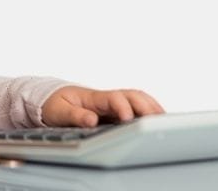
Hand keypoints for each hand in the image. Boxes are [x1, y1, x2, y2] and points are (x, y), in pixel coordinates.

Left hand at [41, 85, 163, 126]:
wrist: (51, 98)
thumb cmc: (55, 104)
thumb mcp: (59, 111)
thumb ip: (75, 116)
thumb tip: (91, 120)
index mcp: (92, 97)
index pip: (113, 98)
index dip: (122, 107)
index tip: (127, 119)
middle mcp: (105, 98)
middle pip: (132, 95)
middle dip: (145, 106)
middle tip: (156, 120)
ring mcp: (112, 103)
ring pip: (138, 99)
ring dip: (152, 107)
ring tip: (165, 121)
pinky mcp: (116, 110)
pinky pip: (137, 106)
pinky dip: (150, 111)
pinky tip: (159, 121)